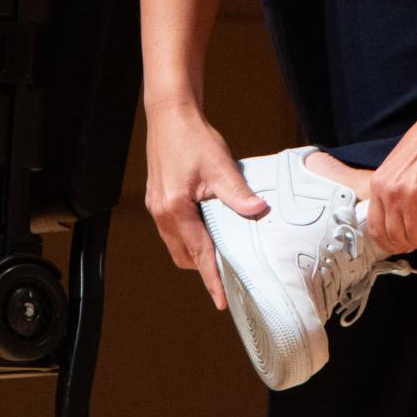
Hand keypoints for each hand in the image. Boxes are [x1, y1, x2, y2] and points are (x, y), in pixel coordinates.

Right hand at [142, 101, 269, 310]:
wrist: (170, 115)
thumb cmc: (192, 137)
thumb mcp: (220, 165)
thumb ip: (238, 193)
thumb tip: (259, 211)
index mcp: (176, 208)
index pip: (199, 253)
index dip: (212, 279)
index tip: (221, 301)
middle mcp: (162, 213)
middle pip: (184, 255)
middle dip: (204, 266)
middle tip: (231, 270)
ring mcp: (157, 207)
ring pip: (177, 245)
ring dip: (196, 250)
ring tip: (221, 249)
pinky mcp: (158, 200)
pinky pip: (173, 231)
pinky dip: (189, 236)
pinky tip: (207, 227)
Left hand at [363, 103, 416, 255]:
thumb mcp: (399, 166)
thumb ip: (394, 191)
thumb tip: (398, 221)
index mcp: (380, 183)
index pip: (376, 230)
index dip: (393, 242)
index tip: (407, 239)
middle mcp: (392, 192)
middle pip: (397, 239)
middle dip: (416, 241)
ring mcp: (414, 197)